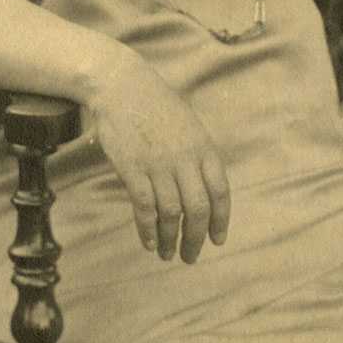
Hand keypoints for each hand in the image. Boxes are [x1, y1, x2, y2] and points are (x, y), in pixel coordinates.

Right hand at [83, 51, 231, 263]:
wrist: (122, 86)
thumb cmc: (156, 106)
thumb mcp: (189, 126)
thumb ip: (199, 158)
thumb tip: (205, 192)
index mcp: (204, 148)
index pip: (220, 193)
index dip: (221, 221)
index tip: (217, 240)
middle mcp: (185, 159)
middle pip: (198, 210)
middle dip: (196, 239)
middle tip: (191, 256)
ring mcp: (158, 165)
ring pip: (170, 214)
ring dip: (170, 240)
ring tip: (167, 254)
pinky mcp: (133, 169)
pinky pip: (144, 208)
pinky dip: (147, 230)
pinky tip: (148, 242)